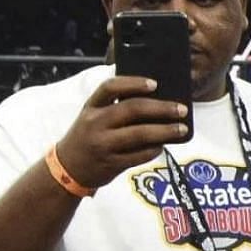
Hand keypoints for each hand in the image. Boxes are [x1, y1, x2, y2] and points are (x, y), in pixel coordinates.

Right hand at [54, 76, 190, 189]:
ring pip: (139, 134)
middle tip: (181, 109)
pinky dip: (155, 149)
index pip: (110, 87)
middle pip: (132, 109)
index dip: (133, 83)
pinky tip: (164, 145)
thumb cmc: (88, 136)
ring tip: (182, 129)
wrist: (68, 168)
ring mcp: (103, 144)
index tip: (155, 83)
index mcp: (91, 107)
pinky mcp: (111, 163)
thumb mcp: (92, 116)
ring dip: (165, 131)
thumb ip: (115, 108)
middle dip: (161, 108)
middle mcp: (95, 123)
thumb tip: (156, 101)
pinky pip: (140, 155)